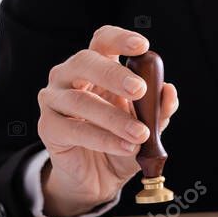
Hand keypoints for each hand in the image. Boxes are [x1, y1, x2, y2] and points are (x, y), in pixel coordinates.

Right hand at [37, 25, 178, 216]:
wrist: (99, 177)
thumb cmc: (121, 140)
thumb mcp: (147, 126)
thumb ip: (158, 110)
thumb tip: (169, 92)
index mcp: (97, 67)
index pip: (103, 41)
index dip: (119, 39)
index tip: (142, 46)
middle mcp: (70, 75)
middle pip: (86, 61)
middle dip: (114, 75)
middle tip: (139, 89)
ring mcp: (54, 99)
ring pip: (81, 100)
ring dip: (114, 118)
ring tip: (141, 134)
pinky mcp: (48, 127)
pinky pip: (75, 130)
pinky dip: (104, 139)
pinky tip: (125, 147)